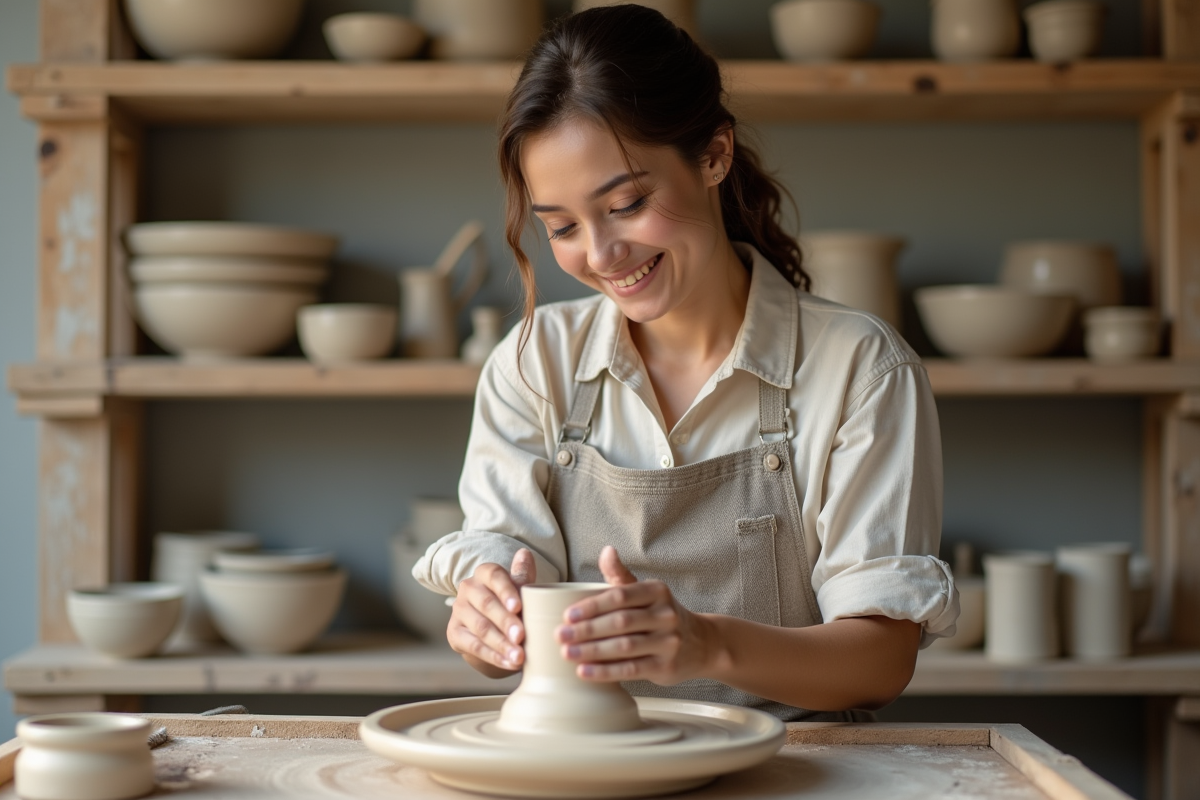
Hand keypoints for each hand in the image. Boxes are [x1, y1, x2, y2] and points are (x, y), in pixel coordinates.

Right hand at [447, 548, 535, 675]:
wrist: (497, 631)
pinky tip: (509, 663)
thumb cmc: (513, 605)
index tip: (518, 607)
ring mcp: (458, 611)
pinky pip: (474, 646)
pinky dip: (493, 656)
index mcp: (485, 573)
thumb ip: (523, 575)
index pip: (494, 576)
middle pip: (486, 603)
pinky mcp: (454, 633)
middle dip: (505, 621)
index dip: (506, 591)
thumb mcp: (520, 590)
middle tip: (521, 636)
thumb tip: (524, 554)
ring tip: (519, 656)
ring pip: (481, 627)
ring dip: (501, 643)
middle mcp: (468, 588)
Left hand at [556, 545, 713, 684]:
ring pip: (625, 647)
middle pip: (620, 622)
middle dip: (587, 630)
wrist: (702, 644)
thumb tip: (606, 551)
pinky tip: (584, 671)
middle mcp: (666, 615)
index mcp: (657, 591)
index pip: (620, 596)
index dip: (592, 606)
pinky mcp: (666, 667)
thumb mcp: (646, 591)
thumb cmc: (662, 615)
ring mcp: (668, 642)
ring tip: (567, 653)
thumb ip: (620, 574)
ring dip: (592, 651)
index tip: (567, 615)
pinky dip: (605, 671)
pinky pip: (631, 670)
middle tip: (560, 635)